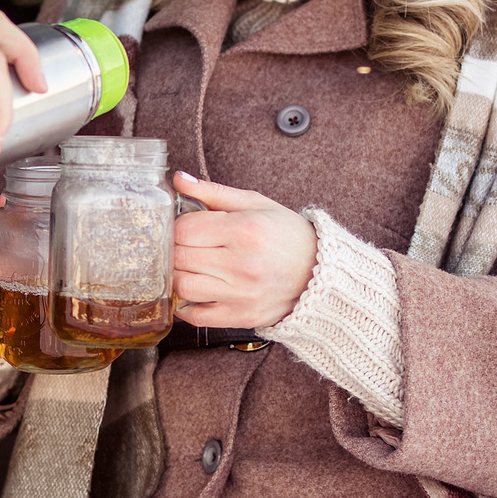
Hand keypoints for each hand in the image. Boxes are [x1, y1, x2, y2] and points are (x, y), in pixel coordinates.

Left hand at [171, 172, 317, 329]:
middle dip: (176, 249)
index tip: (185, 227)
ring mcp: (242, 294)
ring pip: (183, 286)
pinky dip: (186, 305)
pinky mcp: (242, 317)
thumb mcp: (255, 204)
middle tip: (186, 246)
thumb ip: (213, 192)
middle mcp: (243, 264)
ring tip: (191, 267)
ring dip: (179, 275)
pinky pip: (196, 317)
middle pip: (180, 257)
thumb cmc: (286, 234)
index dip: (177, 226)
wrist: (321, 272)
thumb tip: (178, 180)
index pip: (185, 230)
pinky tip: (195, 291)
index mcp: (246, 230)